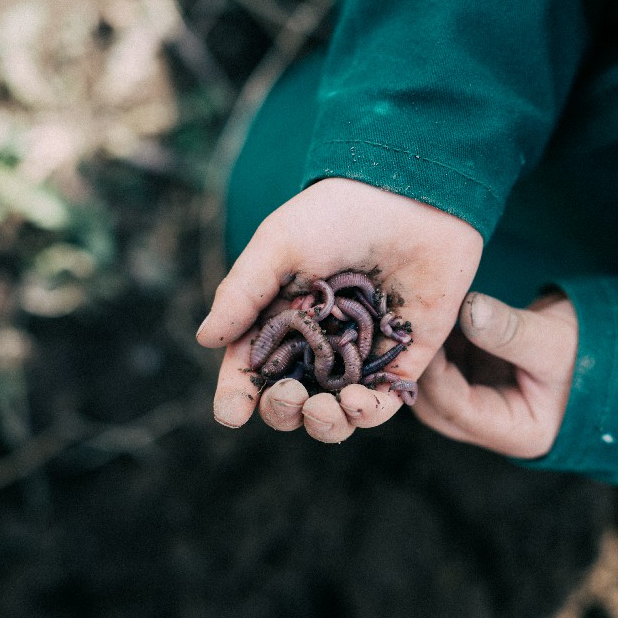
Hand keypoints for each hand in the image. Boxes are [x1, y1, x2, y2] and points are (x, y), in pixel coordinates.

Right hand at [197, 177, 482, 442]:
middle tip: (288, 397)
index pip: (253, 367)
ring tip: (323, 410)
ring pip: (337, 411)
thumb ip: (244, 291)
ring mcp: (362, 353)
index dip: (238, 396)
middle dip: (283, 411)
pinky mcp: (404, 356)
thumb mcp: (280, 245)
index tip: (232, 414)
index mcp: (282, 317)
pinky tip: (357, 404)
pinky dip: (369, 413)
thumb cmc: (339, 213)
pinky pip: (385, 401)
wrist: (411, 194)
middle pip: (293, 399)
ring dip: (324, 423)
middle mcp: (320, 342)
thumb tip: (206, 339)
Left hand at [413, 291, 577, 458]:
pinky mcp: (483, 381)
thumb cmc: (592, 351)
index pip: (457, 409)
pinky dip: (442, 345)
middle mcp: (495, 426)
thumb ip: (509, 330)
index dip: (434, 373)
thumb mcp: (552, 341)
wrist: (617, 346)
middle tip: (413, 327)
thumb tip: (467, 308)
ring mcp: (486, 404)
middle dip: (424, 368)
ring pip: (438, 388)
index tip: (424, 334)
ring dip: (431, 355)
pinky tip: (438, 317)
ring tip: (424, 318)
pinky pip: (449, 368)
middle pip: (437, 406)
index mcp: (516, 431)